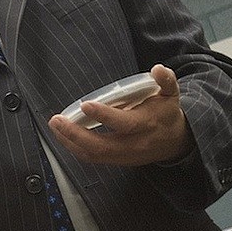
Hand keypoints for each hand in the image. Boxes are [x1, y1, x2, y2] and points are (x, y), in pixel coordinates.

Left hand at [48, 65, 194, 166]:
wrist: (175, 142)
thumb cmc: (167, 113)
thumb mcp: (172, 93)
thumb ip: (166, 80)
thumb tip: (157, 69)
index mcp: (146, 125)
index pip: (123, 124)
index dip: (104, 115)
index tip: (86, 105)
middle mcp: (134, 144)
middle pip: (101, 146)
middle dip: (75, 135)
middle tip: (57, 120)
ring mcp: (124, 156)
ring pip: (93, 155)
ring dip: (71, 143)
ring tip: (56, 127)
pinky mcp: (117, 161)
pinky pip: (93, 159)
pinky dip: (76, 148)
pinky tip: (64, 136)